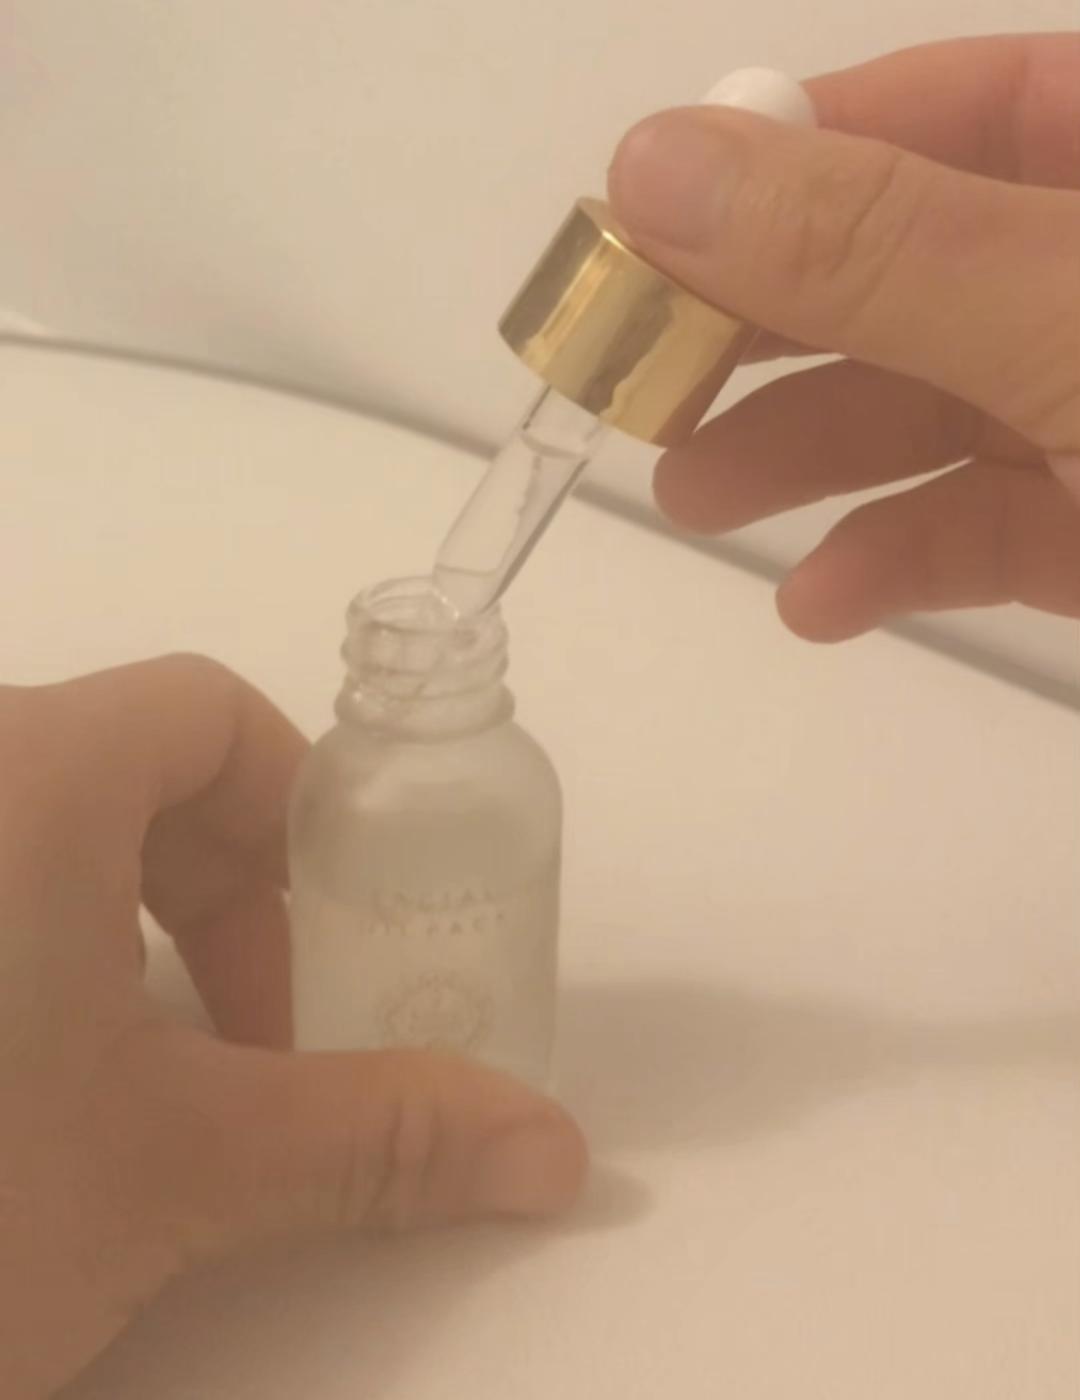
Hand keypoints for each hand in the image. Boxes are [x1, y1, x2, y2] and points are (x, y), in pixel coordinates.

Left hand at [0, 657, 584, 1397]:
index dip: (300, 820)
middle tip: (244, 1047)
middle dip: (216, 907)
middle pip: (125, 774)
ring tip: (129, 1084)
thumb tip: (558, 1147)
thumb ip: (379, 1140)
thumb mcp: (170, 1168)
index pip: (211, 712)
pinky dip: (21, 960)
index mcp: (24, 770)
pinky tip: (18, 1091)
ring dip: (111, 940)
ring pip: (31, 839)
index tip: (319, 958)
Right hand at [608, 34, 1079, 639]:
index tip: (650, 223)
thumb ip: (873, 247)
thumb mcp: (1066, 321)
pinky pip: (983, 529)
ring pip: (936, 410)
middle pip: (917, 268)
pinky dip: (893, 560)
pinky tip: (818, 602)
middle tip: (643, 373)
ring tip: (692, 498)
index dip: (795, 155)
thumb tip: (656, 164)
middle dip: (771, 325)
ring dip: (803, 452)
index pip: (953, 109)